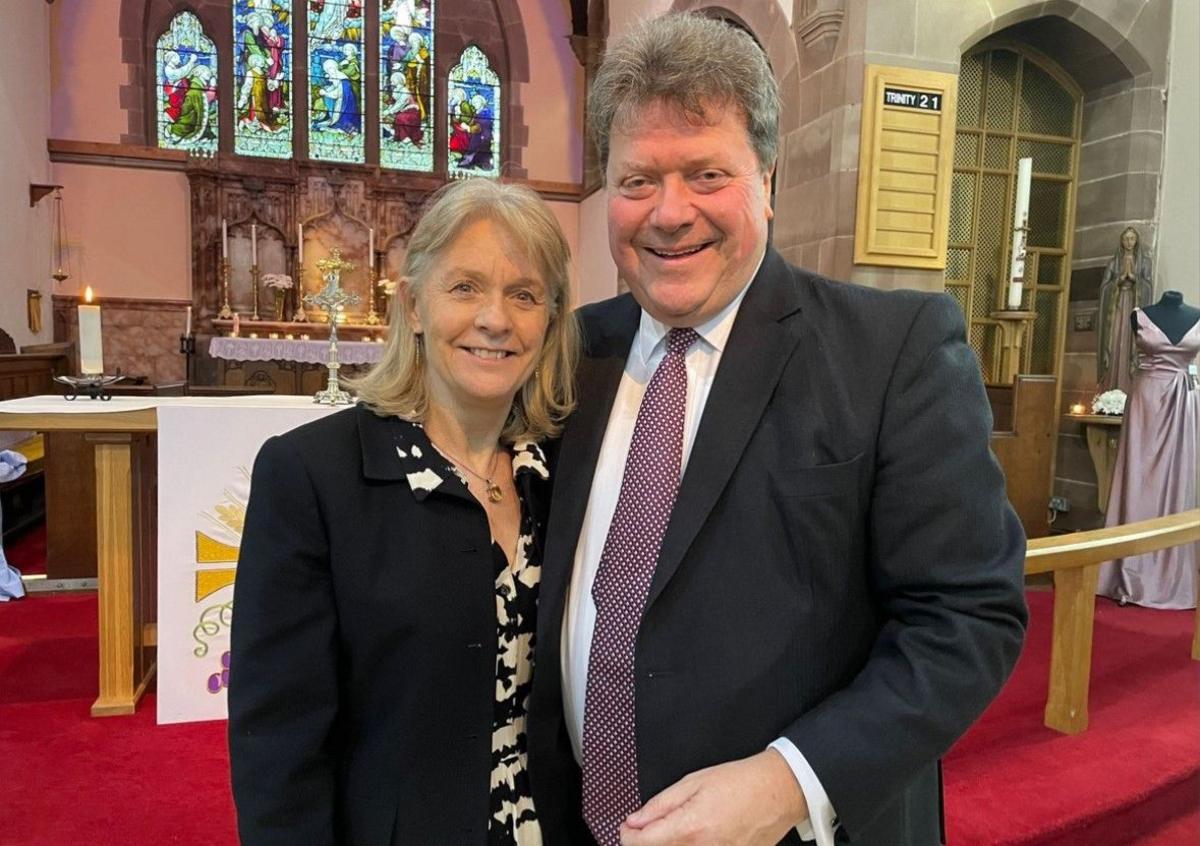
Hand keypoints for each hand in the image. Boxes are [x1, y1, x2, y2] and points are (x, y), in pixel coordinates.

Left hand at [620, 749, 807, 844]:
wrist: (779, 791)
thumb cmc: (740, 782)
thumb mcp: (693, 782)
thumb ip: (660, 804)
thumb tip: (635, 820)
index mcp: (690, 828)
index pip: (642, 843)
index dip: (628, 834)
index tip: (627, 826)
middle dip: (649, 840)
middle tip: (651, 825)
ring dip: (671, 844)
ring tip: (681, 825)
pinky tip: (700, 834)